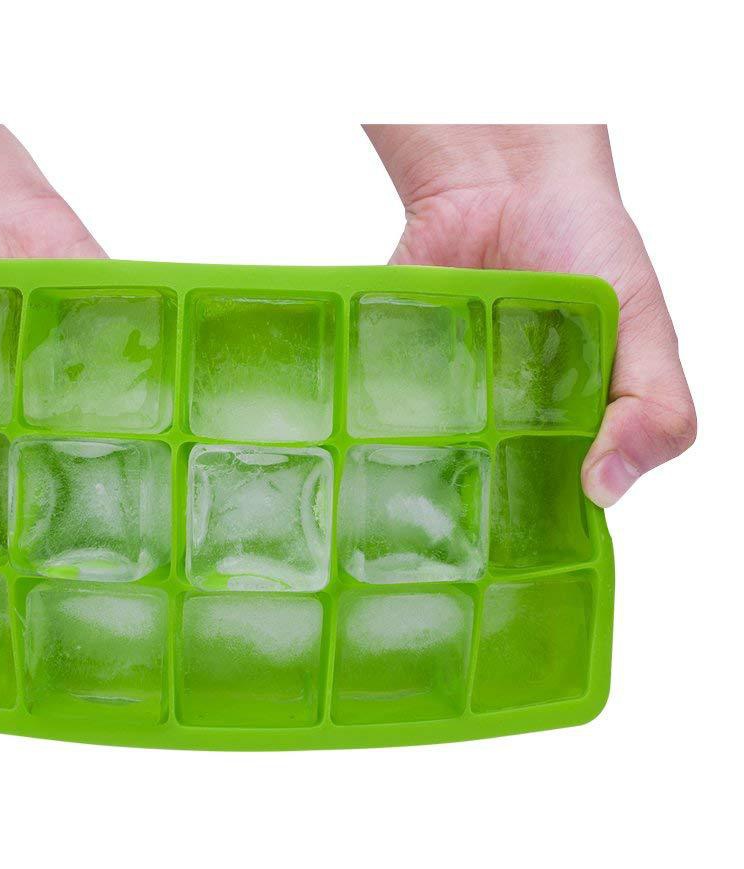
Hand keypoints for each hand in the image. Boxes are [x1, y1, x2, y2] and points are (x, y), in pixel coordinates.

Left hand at [365, 124, 695, 505]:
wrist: (505, 177)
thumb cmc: (586, 243)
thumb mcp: (645, 322)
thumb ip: (655, 406)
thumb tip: (606, 491)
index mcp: (570, 422)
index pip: (557, 496)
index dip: (543, 525)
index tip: (520, 545)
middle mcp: (506, 417)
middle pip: (483, 486)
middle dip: (467, 514)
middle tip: (446, 535)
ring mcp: (448, 394)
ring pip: (427, 457)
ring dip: (414, 476)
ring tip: (396, 500)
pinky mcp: (400, 365)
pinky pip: (380, 404)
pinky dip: (370, 420)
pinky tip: (360, 442)